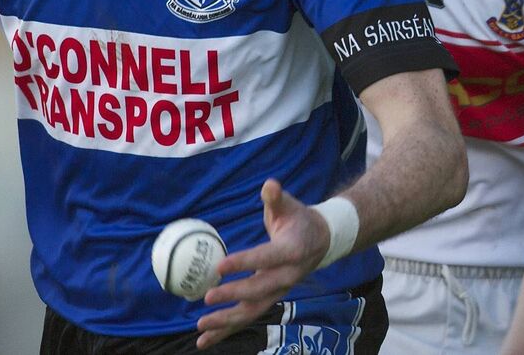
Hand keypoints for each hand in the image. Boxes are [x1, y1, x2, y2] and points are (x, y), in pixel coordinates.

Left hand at [195, 179, 330, 349]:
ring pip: (253, 311)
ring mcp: (279, 290)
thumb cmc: (299, 219)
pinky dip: (226, 329)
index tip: (220, 266)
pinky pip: (248, 316)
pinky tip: (205, 339)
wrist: (322, 240)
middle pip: (259, 290)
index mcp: (291, 251)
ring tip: (201, 327)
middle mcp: (287, 276)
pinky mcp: (270, 298)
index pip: (266, 258)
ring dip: (226, 322)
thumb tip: (269, 185)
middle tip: (207, 297)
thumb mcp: (290, 205)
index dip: (244, 262)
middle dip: (233, 296)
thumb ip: (277, 197)